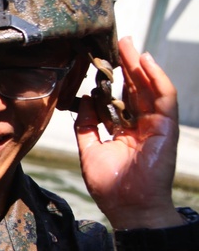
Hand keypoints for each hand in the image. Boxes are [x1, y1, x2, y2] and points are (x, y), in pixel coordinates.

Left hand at [74, 36, 180, 230]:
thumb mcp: (90, 150)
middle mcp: (141, 125)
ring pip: (149, 88)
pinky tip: (144, 62)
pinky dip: (155, 78)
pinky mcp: (166, 127)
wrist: (129, 208)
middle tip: (118, 42)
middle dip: (126, 65)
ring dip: (140, 65)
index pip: (119, 99)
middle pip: (135, 89)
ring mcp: (155, 125)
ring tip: (129, 45)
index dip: (111, 81)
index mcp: (124, 131)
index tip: (98, 62)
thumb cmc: (111, 186)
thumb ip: (87, 125)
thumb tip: (83, 100)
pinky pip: (163, 97)